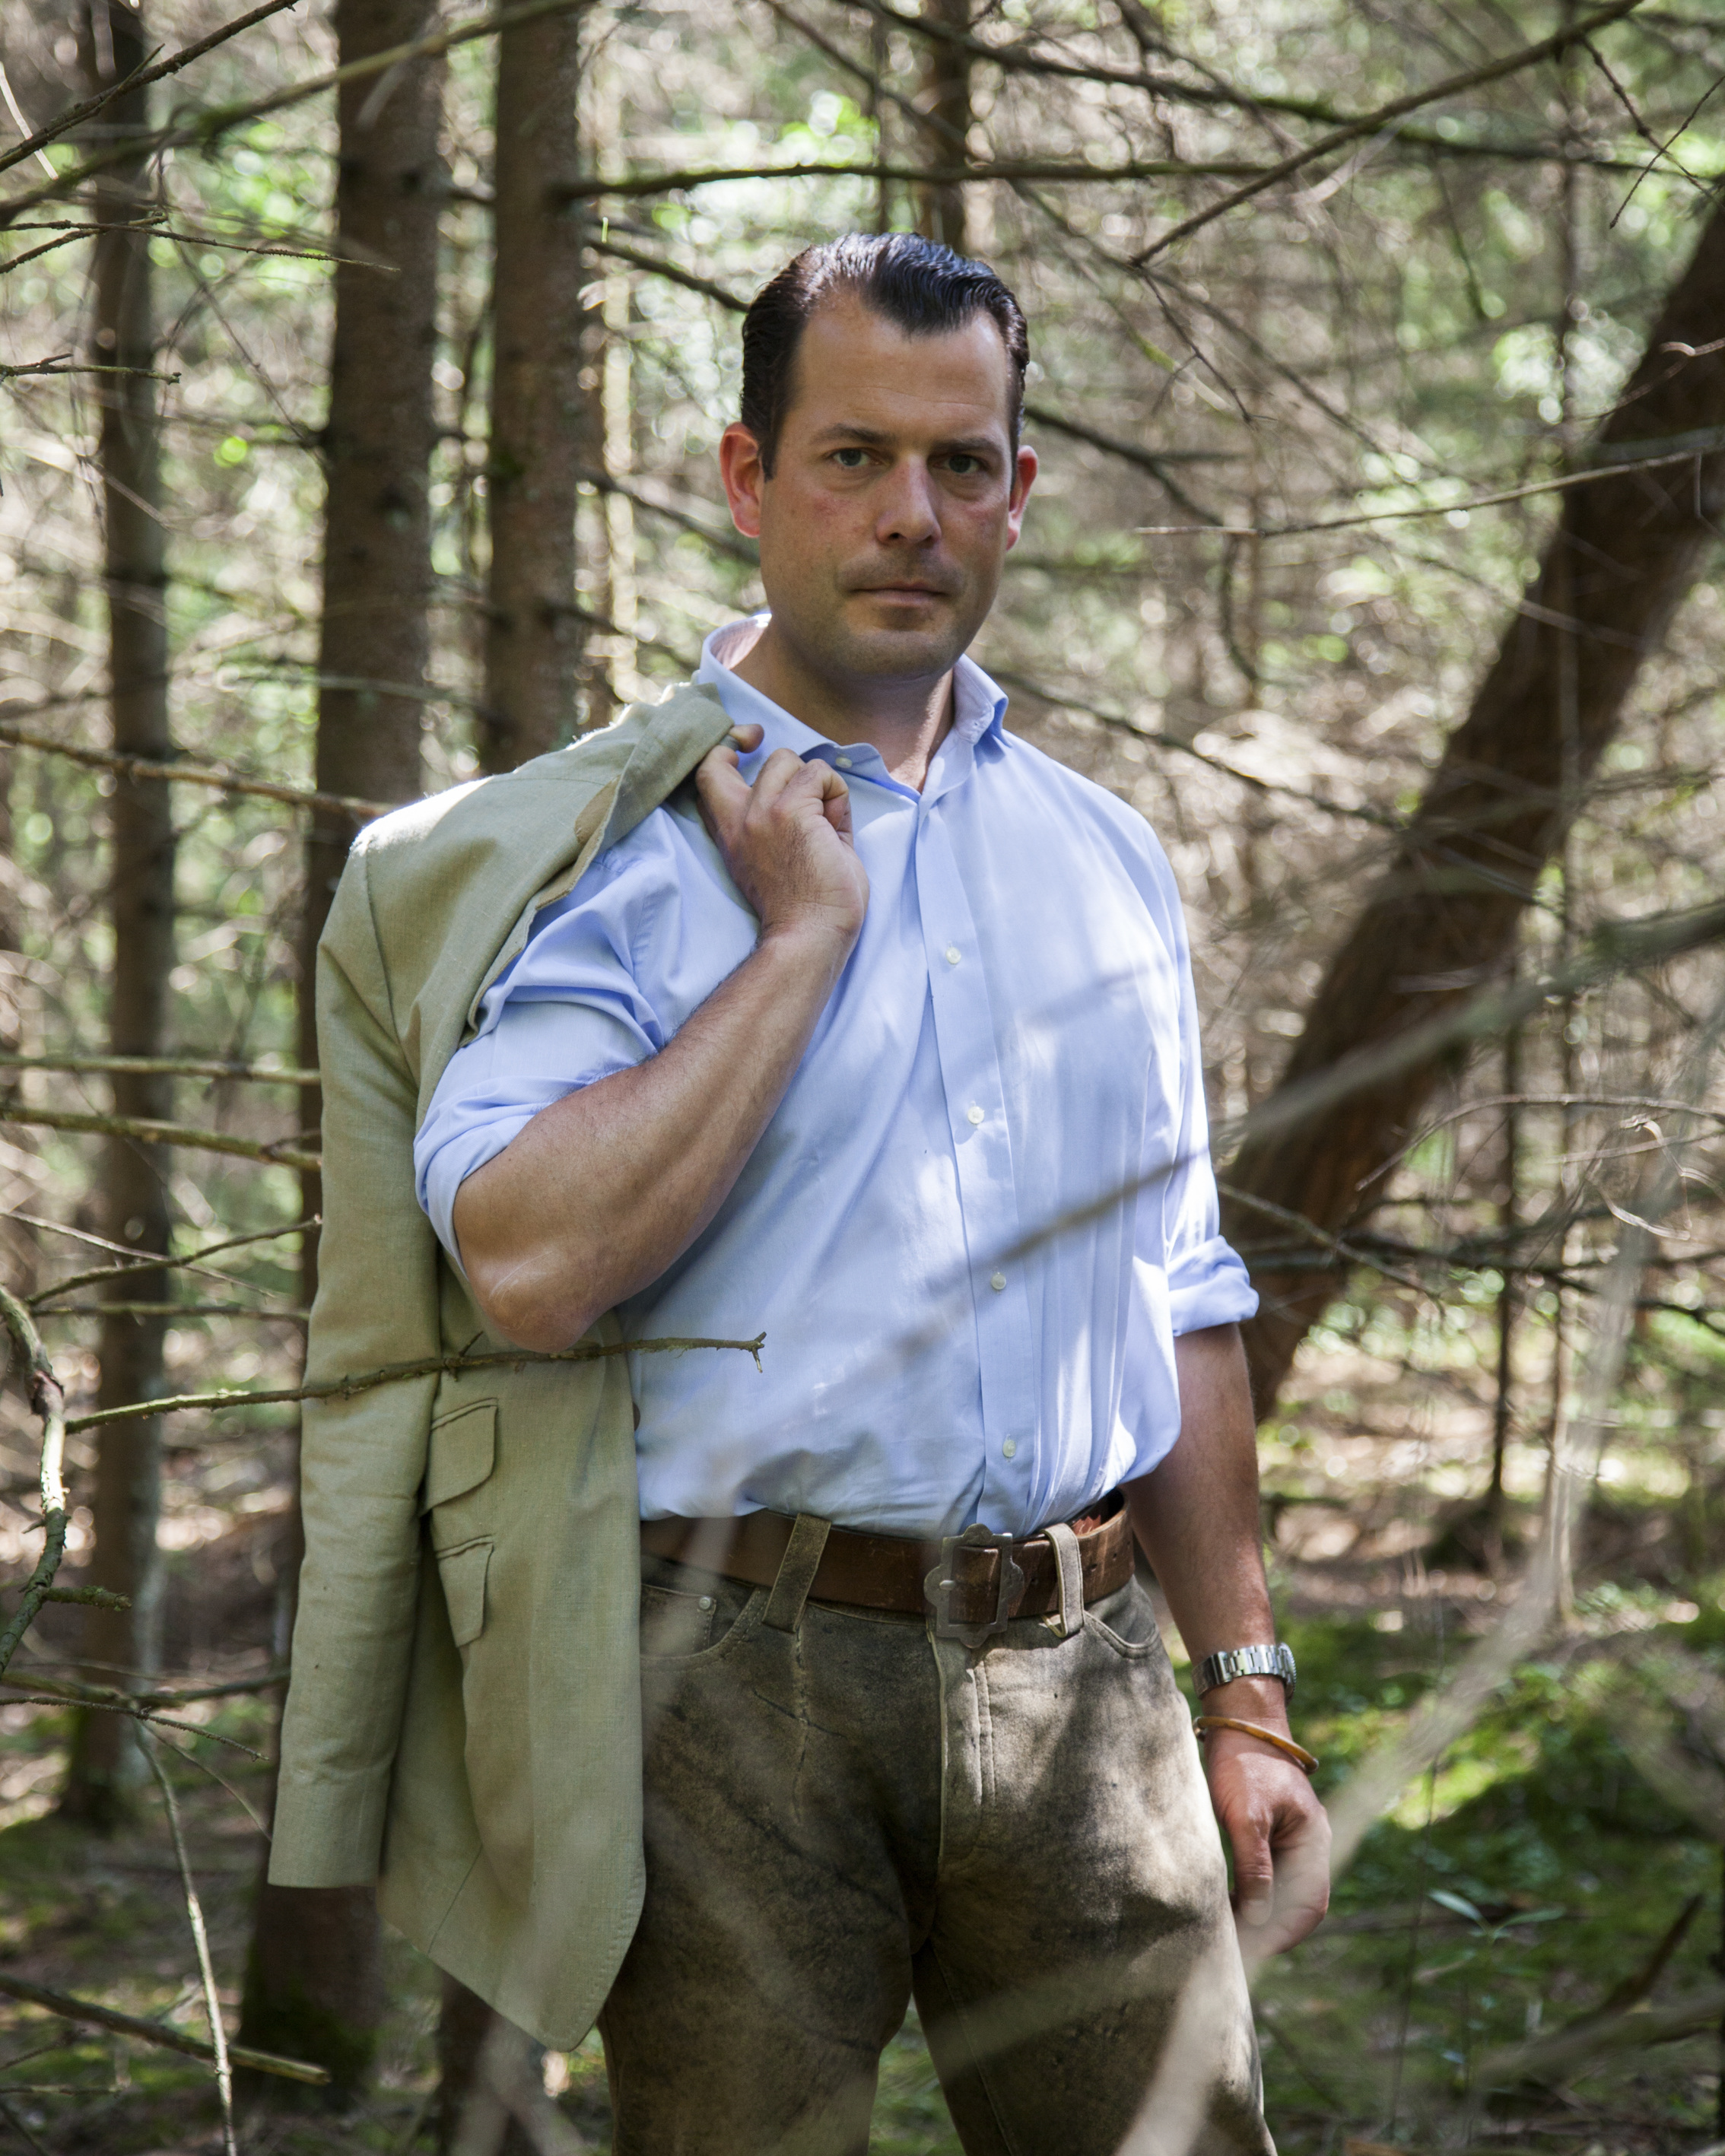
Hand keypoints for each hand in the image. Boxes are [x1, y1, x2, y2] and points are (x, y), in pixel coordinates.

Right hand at [695, 725, 869, 951]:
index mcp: (731, 833)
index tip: (747, 744)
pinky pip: (820, 775)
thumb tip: (817, 788)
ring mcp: (761, 812)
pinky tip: (837, 825)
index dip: (723, 749)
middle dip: (763, 754)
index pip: (705, 773)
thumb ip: (785, 818)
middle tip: (799, 778)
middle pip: (731, 756)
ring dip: (815, 782)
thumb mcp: (777, 857)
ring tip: (828, 819)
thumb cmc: (805, 906)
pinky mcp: (791, 811)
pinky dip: (836, 793)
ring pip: (788, 759)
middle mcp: (738, 819)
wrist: (812, 934)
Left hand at [1201, 1720, 1330, 1968]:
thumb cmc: (1243, 1763)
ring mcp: (1291, 1838)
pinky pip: (1268, 1875)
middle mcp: (1308, 1844)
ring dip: (1259, 1914)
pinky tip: (1227, 1903)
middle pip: (1296, 1903)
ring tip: (1227, 1931)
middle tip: (1234, 1948)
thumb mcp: (1246, 1816)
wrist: (1237, 1721)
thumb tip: (1259, 1916)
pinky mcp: (1270, 1832)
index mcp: (1312, 1841)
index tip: (1251, 1950)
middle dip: (1269, 1929)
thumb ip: (1254, 1866)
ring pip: (1281, 1891)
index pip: (1309, 1905)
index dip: (1283, 1933)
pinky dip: (1252, 1894)